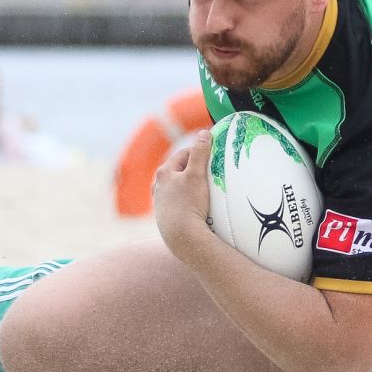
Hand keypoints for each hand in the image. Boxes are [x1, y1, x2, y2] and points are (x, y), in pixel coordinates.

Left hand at [152, 130, 213, 256]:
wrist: (182, 238)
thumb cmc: (189, 204)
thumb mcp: (197, 175)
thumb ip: (200, 153)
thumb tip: (204, 133)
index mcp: (164, 172)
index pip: (184, 154)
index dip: (199, 153)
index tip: (213, 157)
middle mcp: (158, 186)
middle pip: (180, 171)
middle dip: (194, 170)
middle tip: (211, 174)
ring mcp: (160, 202)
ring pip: (178, 188)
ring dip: (190, 186)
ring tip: (205, 192)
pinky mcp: (165, 217)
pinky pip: (179, 203)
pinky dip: (187, 201)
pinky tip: (197, 208)